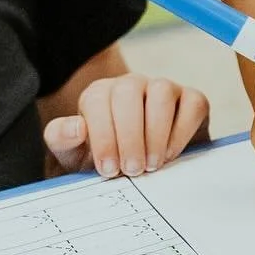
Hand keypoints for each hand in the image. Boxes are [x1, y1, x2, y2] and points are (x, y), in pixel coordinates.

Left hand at [44, 75, 210, 178]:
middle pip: (129, 91)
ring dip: (155, 133)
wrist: (137, 167)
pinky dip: (182, 132)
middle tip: (132, 169)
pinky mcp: (191, 100)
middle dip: (130, 135)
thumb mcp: (74, 154)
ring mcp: (163, 89)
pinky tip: (169, 155)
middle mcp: (131, 85)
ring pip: (161, 92)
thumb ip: (61, 138)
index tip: (108, 169)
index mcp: (99, 94)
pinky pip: (192, 104)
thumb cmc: (104, 159)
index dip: (103, 136)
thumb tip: (76, 127)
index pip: (97, 101)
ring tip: (150, 165)